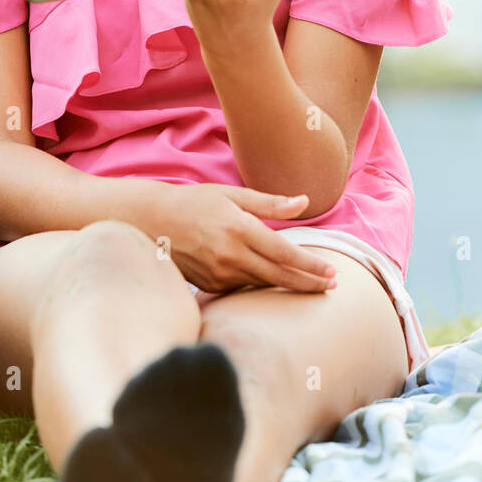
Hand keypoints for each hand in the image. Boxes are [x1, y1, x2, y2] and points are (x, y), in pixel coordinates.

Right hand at [149, 182, 337, 294]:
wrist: (150, 222)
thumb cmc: (194, 202)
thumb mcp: (232, 194)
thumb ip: (269, 203)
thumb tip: (304, 203)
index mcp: (238, 228)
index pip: (284, 253)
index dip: (310, 265)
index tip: (332, 272)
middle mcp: (229, 255)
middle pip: (278, 276)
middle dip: (308, 283)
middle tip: (331, 287)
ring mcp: (218, 274)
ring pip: (263, 284)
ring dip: (289, 287)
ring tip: (312, 285)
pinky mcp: (210, 286)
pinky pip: (244, 287)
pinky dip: (263, 284)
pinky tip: (277, 281)